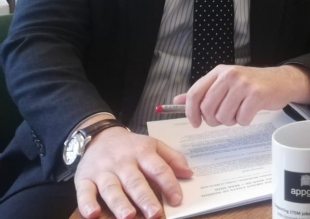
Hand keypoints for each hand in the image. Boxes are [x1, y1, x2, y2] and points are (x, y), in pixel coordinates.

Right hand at [75, 121, 191, 218]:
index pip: (158, 168)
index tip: (177, 199)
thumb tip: (189, 174)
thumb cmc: (131, 146)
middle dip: (145, 198)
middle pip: (135, 182)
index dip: (169, 184)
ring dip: (119, 203)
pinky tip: (92, 214)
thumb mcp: (154, 144)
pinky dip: (87, 204)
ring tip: (128, 216)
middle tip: (155, 214)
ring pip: (111, 188)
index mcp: (143, 152)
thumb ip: (172, 158)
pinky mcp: (84, 178)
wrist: (98, 136)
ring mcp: (103, 171)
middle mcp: (123, 162)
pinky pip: (84, 192)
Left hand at [174, 64, 309, 127]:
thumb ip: (202, 91)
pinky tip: (249, 113)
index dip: (191, 112)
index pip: (195, 93)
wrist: (281, 81)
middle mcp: (229, 75)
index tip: (195, 123)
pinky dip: (244, 121)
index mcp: (218, 71)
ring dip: (230, 121)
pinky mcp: (257, 95)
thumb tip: (178, 101)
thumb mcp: (225, 82)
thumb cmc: (251, 84)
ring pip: (224, 116)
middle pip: (208, 108)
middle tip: (222, 118)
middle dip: (213, 120)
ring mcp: (243, 84)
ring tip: (238, 112)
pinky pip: (241, 119)